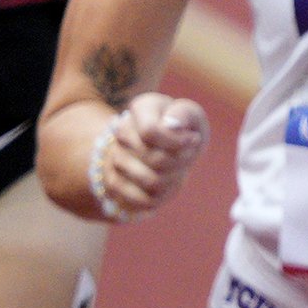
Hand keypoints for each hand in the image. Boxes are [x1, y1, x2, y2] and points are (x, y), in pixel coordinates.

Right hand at [91, 93, 210, 219]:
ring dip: (173, 179)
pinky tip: (167, 184)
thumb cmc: (182, 128)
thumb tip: (172, 125)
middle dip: (181, 162)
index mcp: (141, 108)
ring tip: (177, 168)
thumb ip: (184, 113)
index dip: (177, 142)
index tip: (193, 139)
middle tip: (188, 154)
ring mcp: (115, 158)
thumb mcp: (190, 115)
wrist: (164, 146)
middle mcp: (121, 132)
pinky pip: (143, 199)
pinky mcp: (114, 183)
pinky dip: (162, 196)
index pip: (151, 132)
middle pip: (155, 160)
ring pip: (151, 181)